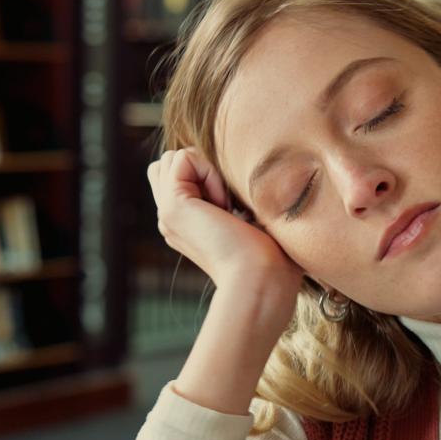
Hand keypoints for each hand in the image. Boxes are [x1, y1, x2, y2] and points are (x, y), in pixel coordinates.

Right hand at [147, 148, 302, 315]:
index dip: (207, 174)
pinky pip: (183, 158)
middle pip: (168, 164)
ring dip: (205, 168)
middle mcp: (172, 220)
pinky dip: (209, 170)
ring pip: (172, 158)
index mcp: (187, 224)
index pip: (179, 175)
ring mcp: (168, 215)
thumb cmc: (272, 258)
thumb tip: (236, 175)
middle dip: (199, 166)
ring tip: (226, 205)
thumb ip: (235, 198)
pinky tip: (225, 204)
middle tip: (228, 203)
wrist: (263, 281)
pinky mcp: (173, 207)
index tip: (235, 209)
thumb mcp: (251, 219)